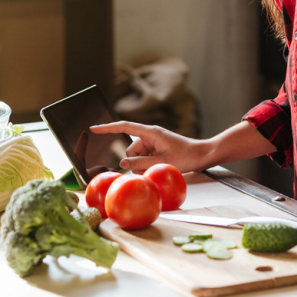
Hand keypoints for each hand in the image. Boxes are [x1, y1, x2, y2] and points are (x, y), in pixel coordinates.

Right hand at [90, 121, 207, 173]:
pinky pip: (143, 160)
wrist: (203, 155)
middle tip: (151, 169)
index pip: (124, 127)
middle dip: (135, 163)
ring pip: (136, 158)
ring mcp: (153, 143)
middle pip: (130, 150)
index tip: (93, 128)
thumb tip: (122, 163)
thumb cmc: (186, 156)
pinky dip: (147, 166)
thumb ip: (140, 163)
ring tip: (159, 168)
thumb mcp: (161, 162)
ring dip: (142, 166)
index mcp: (150, 132)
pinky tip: (159, 168)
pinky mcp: (156, 150)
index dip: (107, 128)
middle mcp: (149, 136)